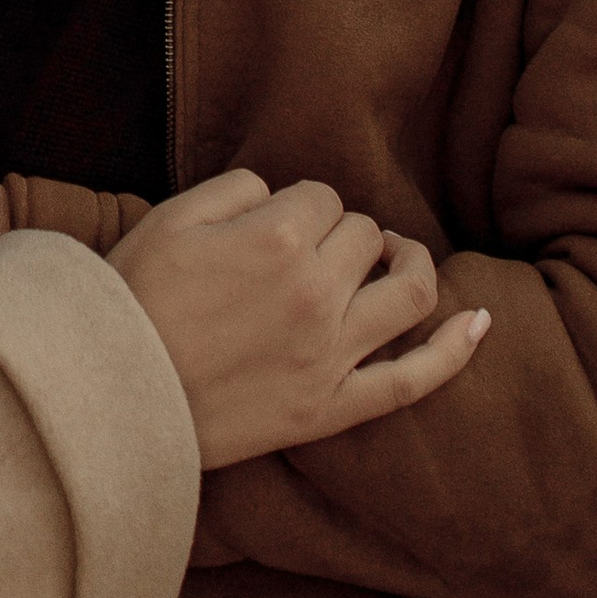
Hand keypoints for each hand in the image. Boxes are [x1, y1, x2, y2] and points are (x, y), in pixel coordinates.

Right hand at [109, 171, 487, 469]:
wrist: (115, 396)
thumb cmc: (133, 301)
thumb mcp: (169, 220)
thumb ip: (233, 189)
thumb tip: (277, 194)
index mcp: (276, 239)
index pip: (323, 196)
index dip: (301, 203)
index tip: (274, 222)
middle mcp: (316, 292)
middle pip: (365, 235)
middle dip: (344, 231)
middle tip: (311, 247)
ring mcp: (331, 354)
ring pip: (411, 290)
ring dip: (412, 262)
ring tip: (395, 258)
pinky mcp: (332, 408)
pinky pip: (413, 380)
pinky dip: (456, 350)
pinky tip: (480, 322)